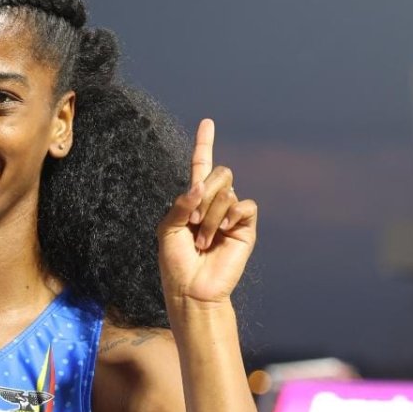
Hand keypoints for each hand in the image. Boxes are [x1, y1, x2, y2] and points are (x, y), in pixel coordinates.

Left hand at [156, 118, 257, 306]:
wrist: (193, 289)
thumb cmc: (176, 262)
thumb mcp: (166, 229)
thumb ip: (180, 204)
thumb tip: (200, 185)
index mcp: (192, 200)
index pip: (200, 166)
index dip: (204, 144)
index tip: (207, 122)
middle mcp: (213, 202)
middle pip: (219, 173)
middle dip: (203, 196)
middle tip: (193, 225)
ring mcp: (230, 213)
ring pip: (226, 192)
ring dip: (210, 217)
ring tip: (203, 241)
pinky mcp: (245, 226)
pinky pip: (244, 204)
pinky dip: (231, 214)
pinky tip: (223, 231)